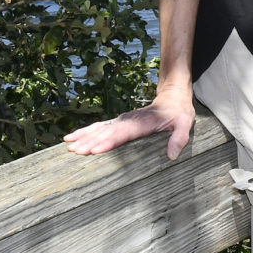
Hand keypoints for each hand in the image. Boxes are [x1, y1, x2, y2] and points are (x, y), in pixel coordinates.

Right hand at [65, 81, 197, 158]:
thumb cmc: (178, 112)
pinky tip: (72, 138)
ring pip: (99, 129)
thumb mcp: (185, 123)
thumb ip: (179, 138)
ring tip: (68, 145)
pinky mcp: (118, 123)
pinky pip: (99, 127)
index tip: (94, 150)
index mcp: (142, 123)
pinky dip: (85, 132)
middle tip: (74, 151)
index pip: (123, 134)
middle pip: (106, 132)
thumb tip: (172, 155)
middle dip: (90, 142)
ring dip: (84, 136)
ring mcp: (121, 121)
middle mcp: (128, 121)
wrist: (172, 96)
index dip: (108, 142)